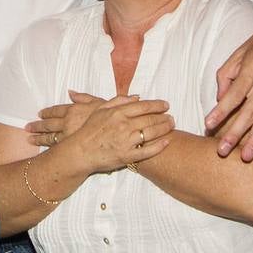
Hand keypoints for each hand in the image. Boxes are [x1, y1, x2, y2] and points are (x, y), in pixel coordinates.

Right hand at [46, 91, 171, 171]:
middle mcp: (124, 125)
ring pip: (151, 133)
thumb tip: (135, 97)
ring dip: (164, 129)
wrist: (80, 152)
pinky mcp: (127, 156)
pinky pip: (147, 151)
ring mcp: (126, 141)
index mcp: (117, 113)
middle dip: (164, 117)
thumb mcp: (99, 110)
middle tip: (171, 117)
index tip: (165, 105)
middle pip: (150, 119)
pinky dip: (159, 146)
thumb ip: (117, 101)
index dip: (157, 105)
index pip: (143, 106)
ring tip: (171, 126)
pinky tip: (166, 142)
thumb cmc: (88, 130)